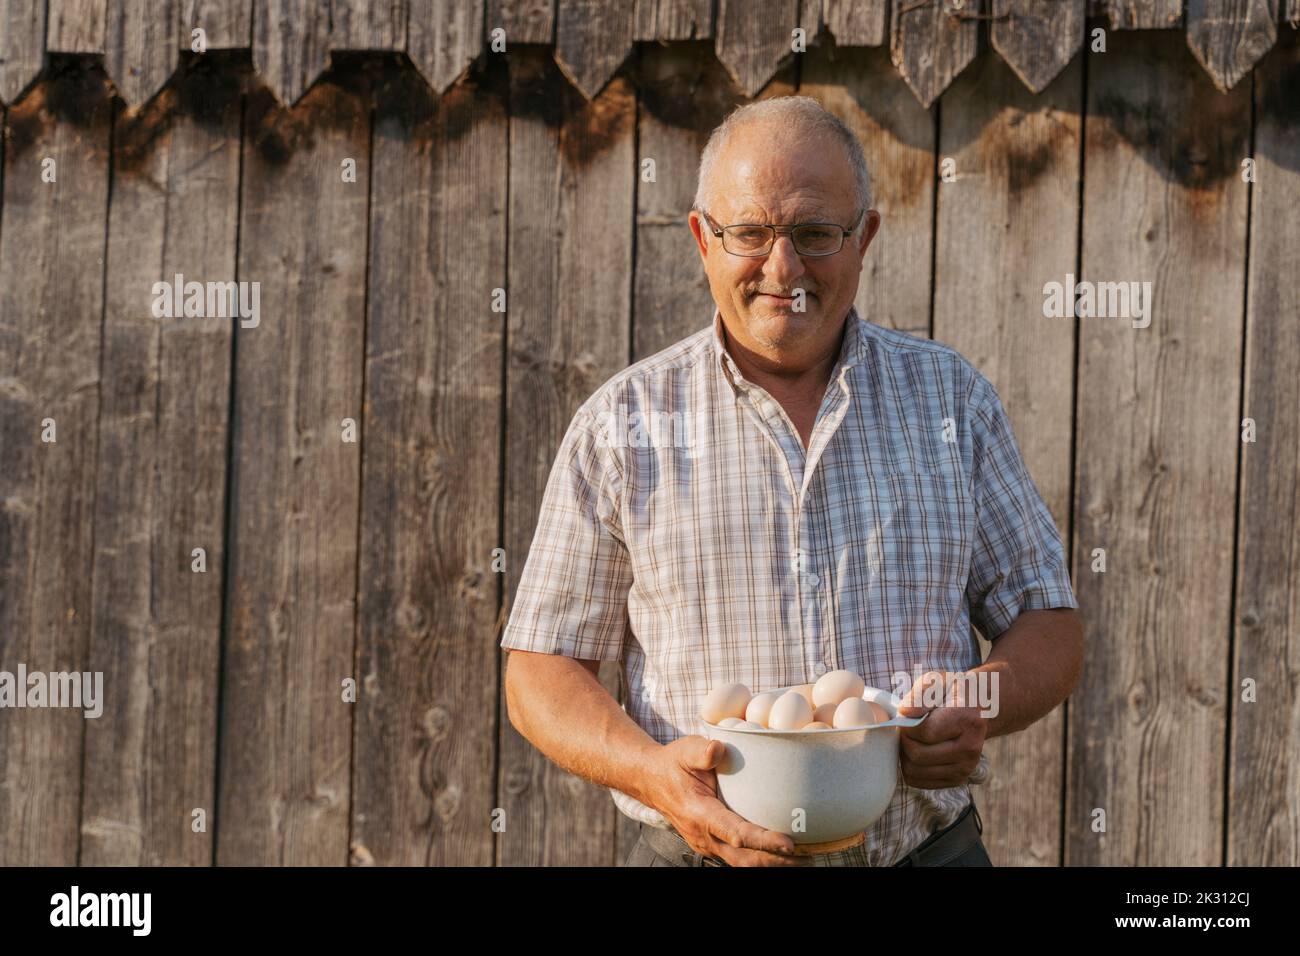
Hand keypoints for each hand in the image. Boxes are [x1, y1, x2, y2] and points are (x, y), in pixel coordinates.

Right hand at [645, 736, 811, 866]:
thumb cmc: (673, 764)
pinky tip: (782, 855)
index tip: (788, 843)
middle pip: (744, 858)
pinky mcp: (714, 844)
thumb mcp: (684, 750)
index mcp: (700, 814)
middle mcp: (704, 836)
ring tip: (804, 859)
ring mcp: (708, 844)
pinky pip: (739, 858)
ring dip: (772, 864)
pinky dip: (761, 859)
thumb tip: (719, 750)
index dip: (763, 840)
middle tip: (808, 856)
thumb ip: (701, 750)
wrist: (652, 781)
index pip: (736, 832)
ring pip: (742, 863)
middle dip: (776, 861)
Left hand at [895, 670, 987, 788]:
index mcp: (968, 721)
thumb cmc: (953, 693)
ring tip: (912, 738)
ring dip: (905, 754)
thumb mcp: (938, 681)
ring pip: (914, 771)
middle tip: (907, 727)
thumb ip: (920, 694)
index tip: (907, 714)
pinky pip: (918, 781)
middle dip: (904, 739)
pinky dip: (910, 767)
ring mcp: (965, 768)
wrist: (979, 709)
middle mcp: (970, 749)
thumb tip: (904, 712)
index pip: (925, 732)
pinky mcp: (957, 780)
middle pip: (917, 755)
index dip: (907, 724)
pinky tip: (918, 750)